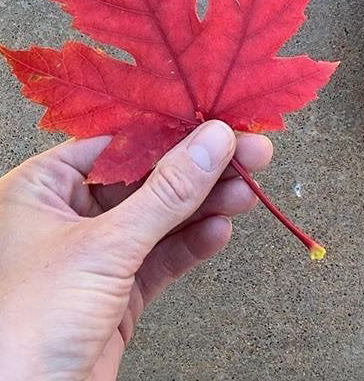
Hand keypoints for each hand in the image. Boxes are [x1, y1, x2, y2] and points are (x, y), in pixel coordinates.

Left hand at [0, 122, 271, 380]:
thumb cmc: (22, 331)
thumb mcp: (103, 248)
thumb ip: (165, 193)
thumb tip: (209, 144)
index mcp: (40, 190)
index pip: (119, 144)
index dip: (173, 132)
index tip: (217, 125)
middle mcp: (63, 218)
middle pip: (146, 179)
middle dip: (199, 170)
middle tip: (247, 154)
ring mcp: (90, 258)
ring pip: (159, 218)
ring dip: (204, 205)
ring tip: (242, 191)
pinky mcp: (112, 296)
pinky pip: (160, 258)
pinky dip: (192, 245)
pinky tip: (217, 230)